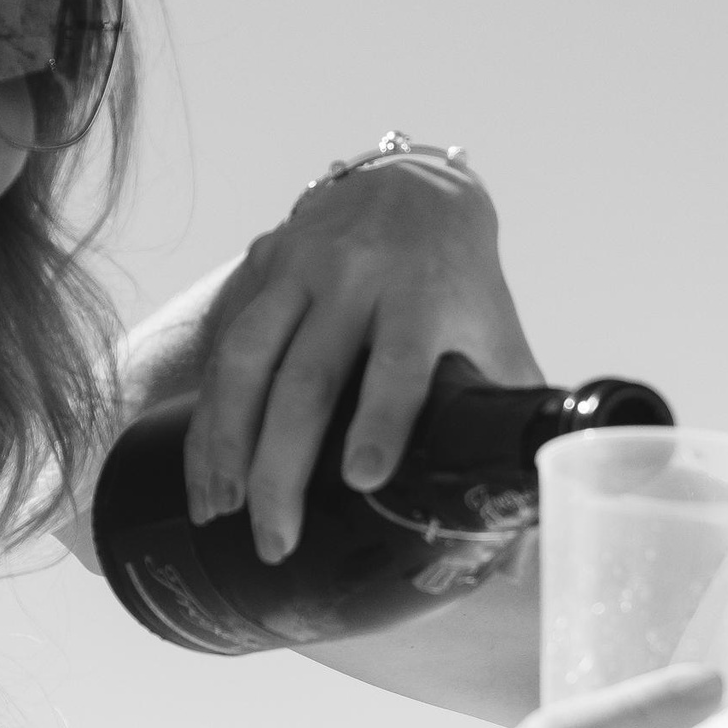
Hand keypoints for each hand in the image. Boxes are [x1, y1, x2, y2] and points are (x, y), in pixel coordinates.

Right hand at [180, 157, 540, 555]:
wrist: (415, 186)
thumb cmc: (463, 285)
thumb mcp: (500, 340)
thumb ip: (512, 426)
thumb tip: (525, 540)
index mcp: (425, 296)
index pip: (400, 365)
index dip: (381, 422)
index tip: (360, 480)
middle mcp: (356, 277)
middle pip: (308, 380)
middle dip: (282, 469)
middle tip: (275, 541)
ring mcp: (297, 267)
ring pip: (246, 359)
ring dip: (224, 442)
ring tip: (217, 512)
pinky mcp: (258, 266)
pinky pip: (220, 343)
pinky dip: (206, 410)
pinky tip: (202, 468)